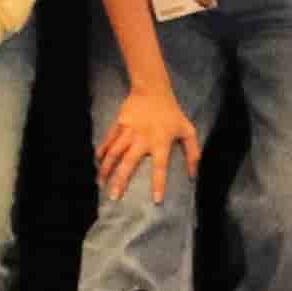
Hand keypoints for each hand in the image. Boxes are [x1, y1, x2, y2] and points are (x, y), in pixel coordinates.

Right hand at [96, 83, 202, 201]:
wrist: (152, 90)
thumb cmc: (171, 113)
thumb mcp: (188, 131)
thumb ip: (193, 153)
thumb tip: (194, 175)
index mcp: (161, 142)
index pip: (160, 167)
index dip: (159, 184)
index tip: (156, 200)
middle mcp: (142, 138)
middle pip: (129, 163)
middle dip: (120, 181)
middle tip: (113, 197)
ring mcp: (128, 131)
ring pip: (114, 153)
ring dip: (106, 169)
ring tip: (101, 183)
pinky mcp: (118, 124)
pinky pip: (108, 140)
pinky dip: (101, 151)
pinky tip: (97, 162)